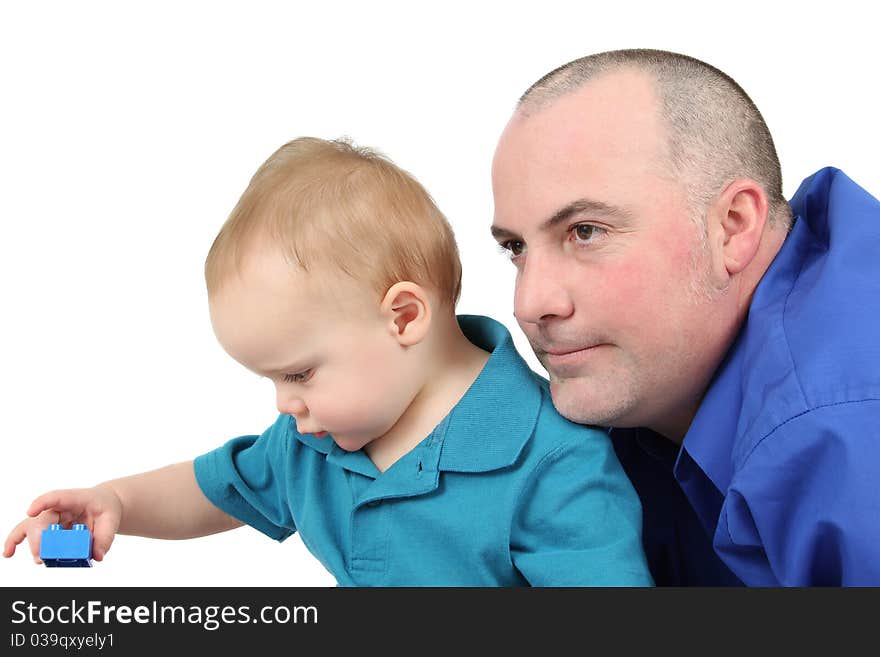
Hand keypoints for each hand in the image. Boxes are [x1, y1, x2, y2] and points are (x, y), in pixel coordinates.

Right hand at [3, 486, 122, 563]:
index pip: (57, 497)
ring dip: (22, 540)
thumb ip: (106, 537)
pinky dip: (17, 543)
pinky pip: (31, 535)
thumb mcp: (112, 519)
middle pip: (42, 520)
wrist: (105, 505)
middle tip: (42, 555)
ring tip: (20, 554)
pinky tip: (8, 552)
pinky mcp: (49, 530)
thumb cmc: (106, 508)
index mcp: (76, 499)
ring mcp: (52, 519)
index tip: (31, 512)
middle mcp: (59, 508)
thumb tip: (97, 556)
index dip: (42, 503)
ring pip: (31, 526)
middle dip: (38, 538)